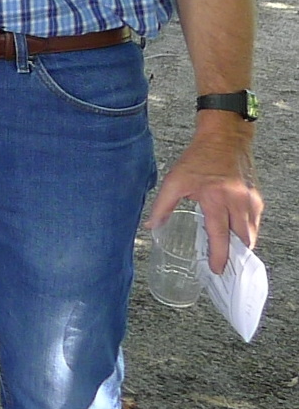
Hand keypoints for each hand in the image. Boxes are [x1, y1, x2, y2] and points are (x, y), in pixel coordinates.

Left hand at [149, 119, 261, 273]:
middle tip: (224, 268)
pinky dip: (247, 232)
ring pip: (251, 232)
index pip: (220, 234)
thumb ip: (162, 205)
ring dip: (241, 246)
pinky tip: (235, 237)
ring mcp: (250, 200)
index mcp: (216, 198)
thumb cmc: (198, 159)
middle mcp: (238, 201)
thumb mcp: (174, 180)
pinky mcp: (257, 198)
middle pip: (241, 238)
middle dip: (234, 256)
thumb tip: (150, 226)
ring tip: (229, 256)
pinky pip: (254, 222)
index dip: (219, 255)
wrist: (223, 139)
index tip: (217, 270)